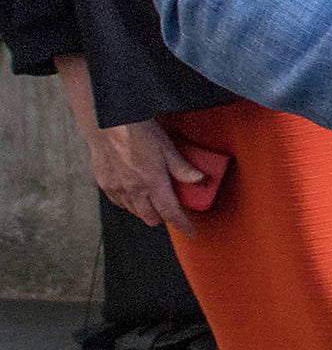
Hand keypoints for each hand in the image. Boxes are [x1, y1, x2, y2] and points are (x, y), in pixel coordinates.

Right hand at [81, 118, 202, 234]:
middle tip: (171, 208)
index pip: (170, 212)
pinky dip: (130, 203)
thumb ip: (182, 167)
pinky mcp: (105, 186)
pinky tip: (135, 192)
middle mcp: (134, 190)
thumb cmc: (139, 132)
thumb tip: (200, 179)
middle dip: (164, 218)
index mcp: (152, 182)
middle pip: (151, 218)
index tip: (191, 231)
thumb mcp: (167, 147)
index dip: (182, 224)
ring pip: (135, 213)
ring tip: (154, 197)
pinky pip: (120, 204)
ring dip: (146, 211)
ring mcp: (117, 190)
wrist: (108, 125)